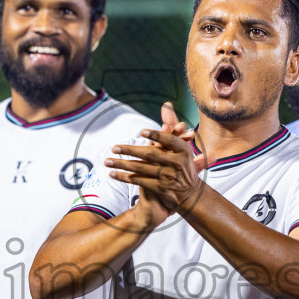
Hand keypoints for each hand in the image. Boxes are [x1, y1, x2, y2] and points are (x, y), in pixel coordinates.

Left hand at [108, 102, 206, 221]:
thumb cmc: (183, 164)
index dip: (156, 135)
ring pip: (141, 168)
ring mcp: (169, 177)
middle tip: (113, 148)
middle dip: (130, 151)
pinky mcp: (161, 189)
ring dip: (122, 164)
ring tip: (107, 161)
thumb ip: (172, 126)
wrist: (191, 194)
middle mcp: (178, 163)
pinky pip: (140, 181)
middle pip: (150, 154)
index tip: (141, 132)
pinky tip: (113, 174)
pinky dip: (125, 177)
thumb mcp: (181, 145)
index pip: (169, 140)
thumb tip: (166, 103)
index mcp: (184, 150)